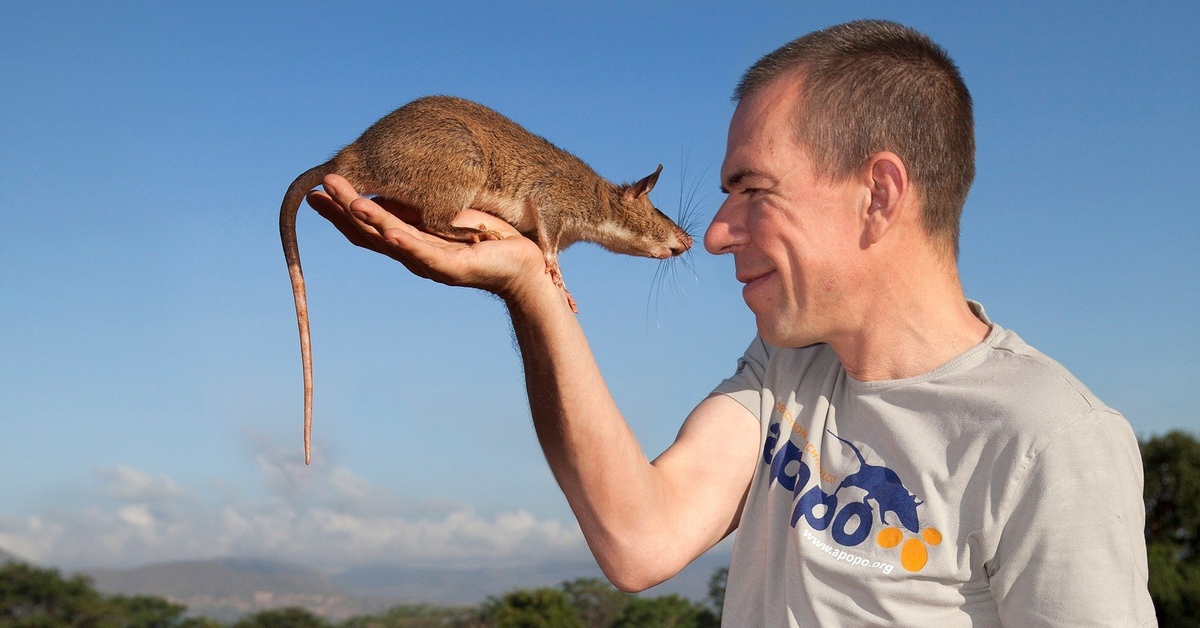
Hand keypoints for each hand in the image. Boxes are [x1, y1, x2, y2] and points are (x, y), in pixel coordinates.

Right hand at [305, 174, 548, 299]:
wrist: (523, 264)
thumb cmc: (487, 236)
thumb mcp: (440, 214)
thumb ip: (413, 207)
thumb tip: (382, 188)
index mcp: (408, 240)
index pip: (365, 225)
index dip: (339, 210)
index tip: (317, 191)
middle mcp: (412, 254)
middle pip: (369, 234)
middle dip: (343, 212)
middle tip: (319, 190)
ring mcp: (430, 263)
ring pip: (390, 240)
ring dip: (367, 220)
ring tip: (346, 200)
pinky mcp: (452, 267)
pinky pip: (424, 252)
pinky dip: (405, 242)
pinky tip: (388, 231)